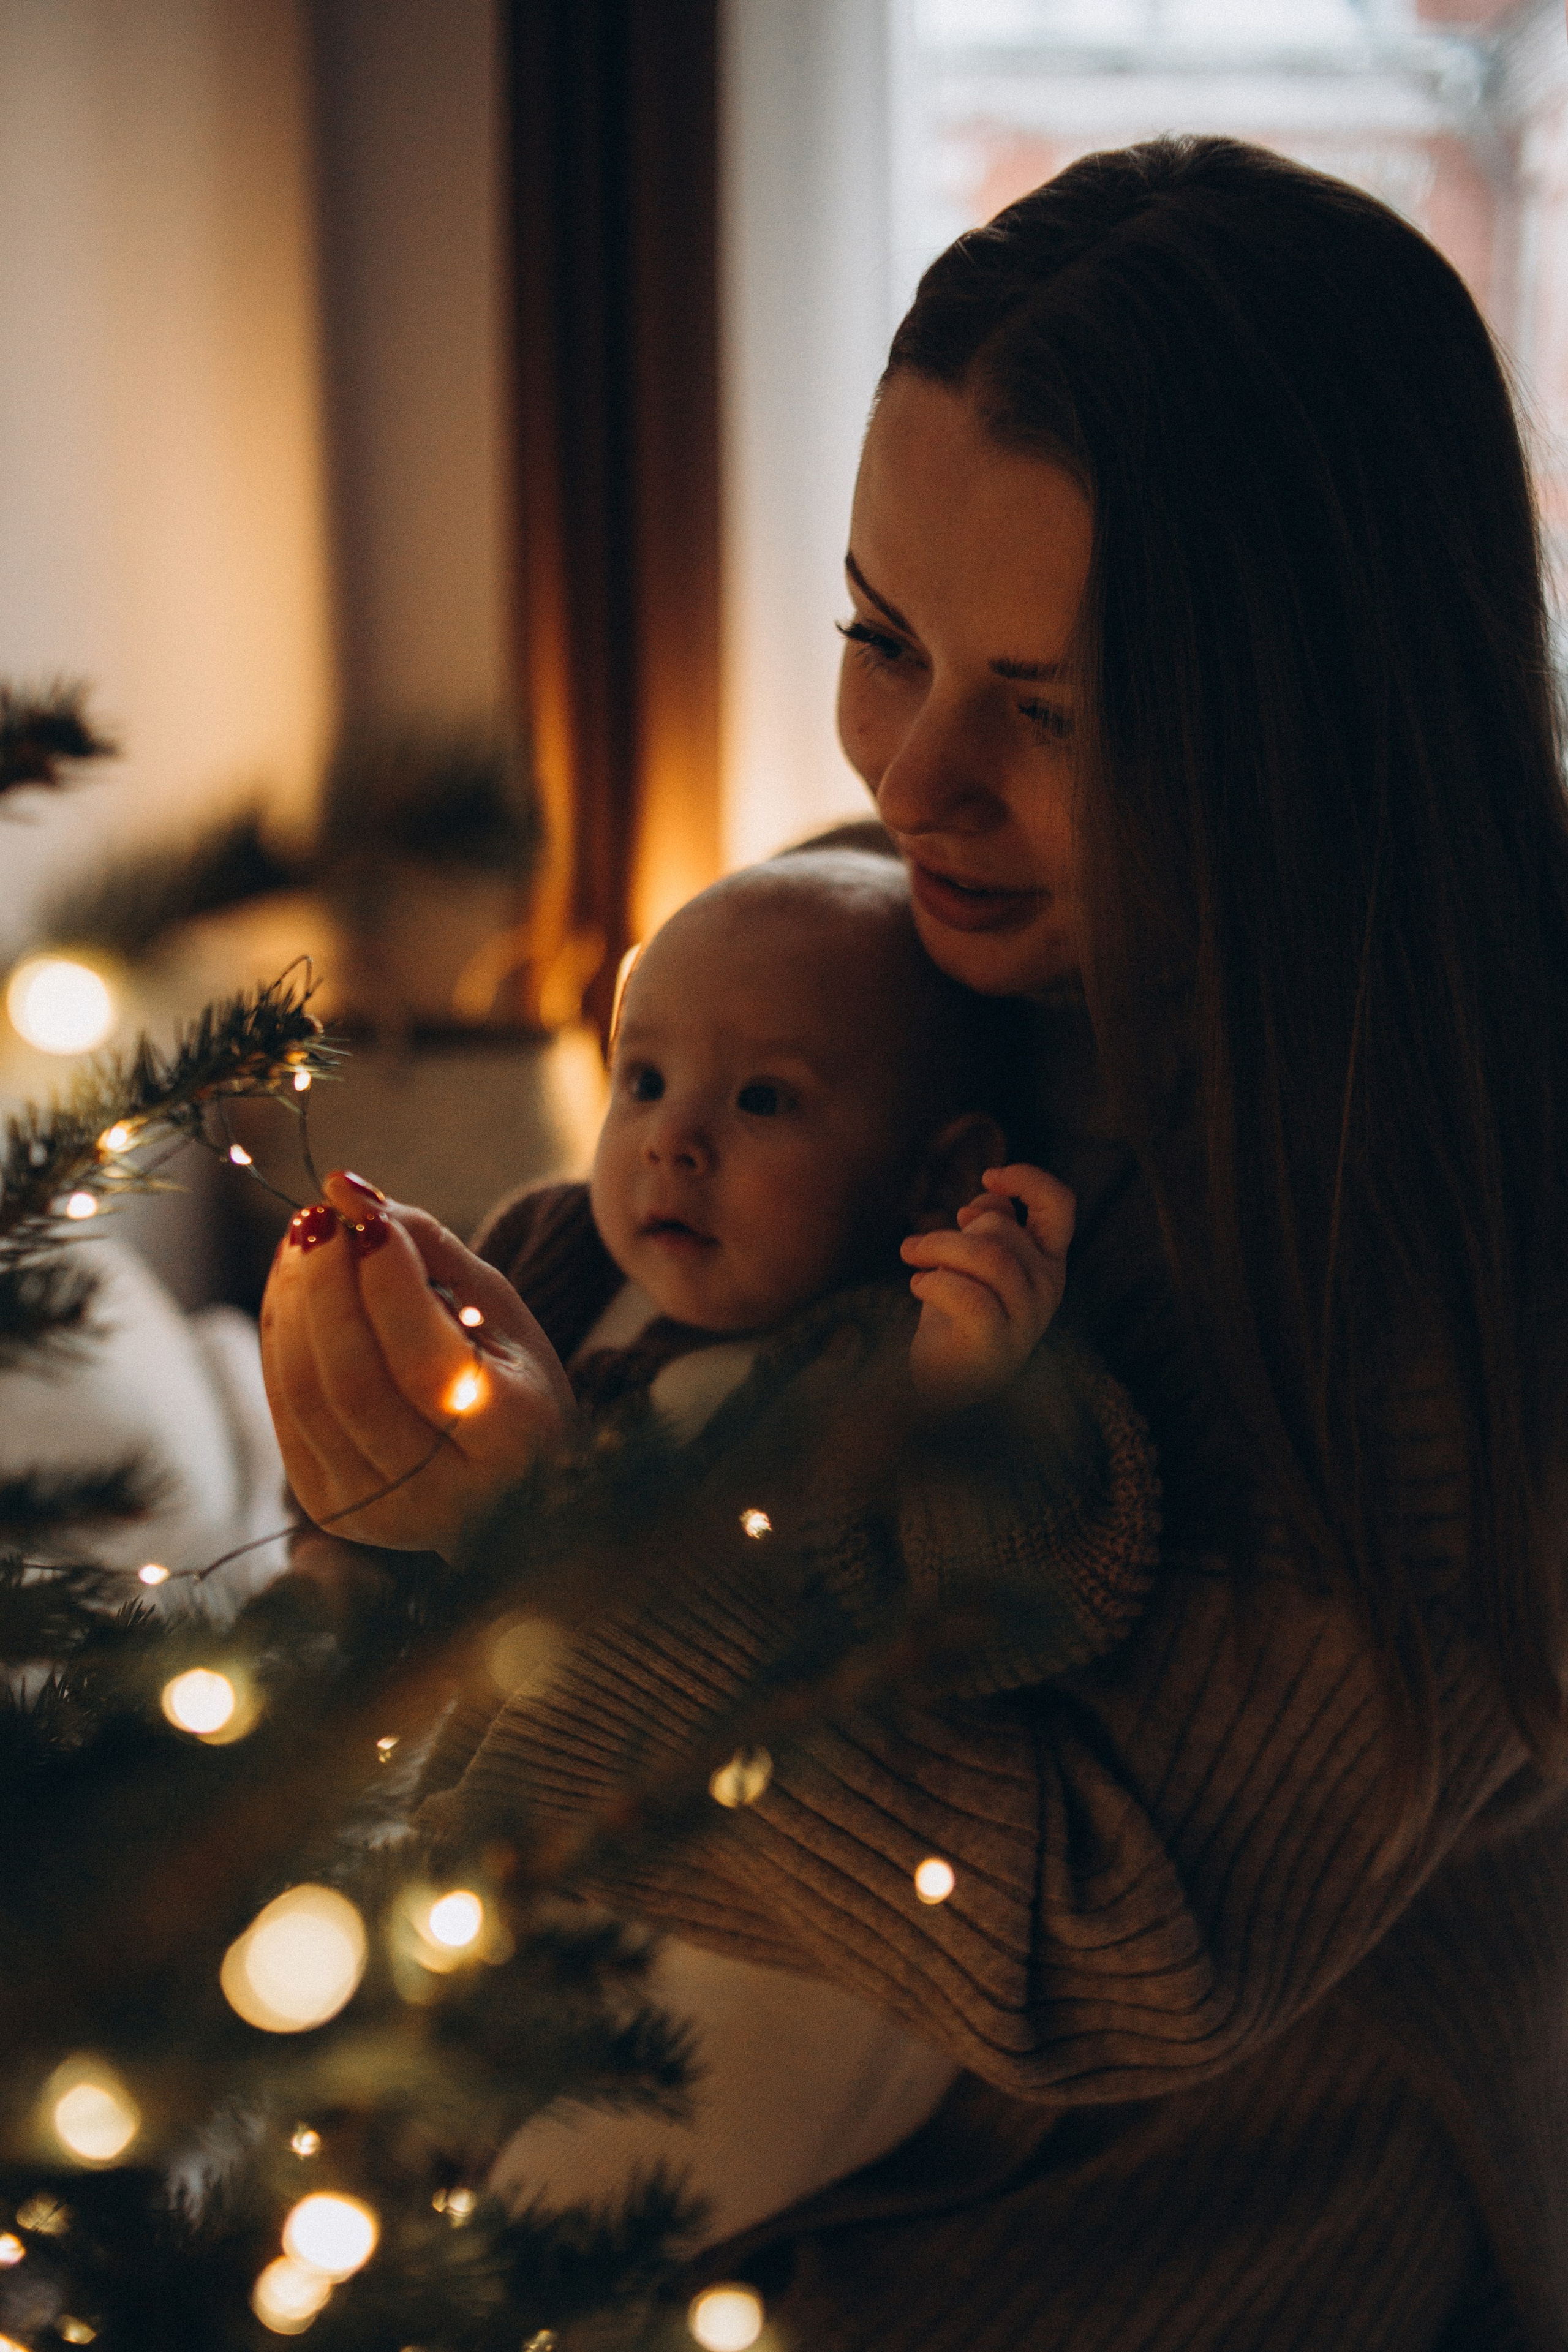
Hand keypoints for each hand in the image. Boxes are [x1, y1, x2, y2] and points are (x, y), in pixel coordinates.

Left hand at [260, 1173, 574, 1558]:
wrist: (510, 1485)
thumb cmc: (512, 1381)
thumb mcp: (501, 1312)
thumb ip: (434, 1249)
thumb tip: (347, 1189)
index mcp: (513, 1443)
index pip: (428, 1363)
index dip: (390, 1284)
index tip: (369, 1215)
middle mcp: (447, 1494)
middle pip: (355, 1383)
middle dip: (326, 1287)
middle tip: (319, 1216)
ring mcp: (380, 1512)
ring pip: (308, 1397)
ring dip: (292, 1304)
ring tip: (303, 1237)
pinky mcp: (332, 1507)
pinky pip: (286, 1410)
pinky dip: (279, 1336)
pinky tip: (291, 1284)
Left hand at [900, 1163, 1074, 1407]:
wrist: (945, 1383)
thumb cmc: (958, 1315)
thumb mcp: (975, 1261)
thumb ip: (987, 1226)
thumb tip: (981, 1204)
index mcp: (1047, 1260)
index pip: (1060, 1204)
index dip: (1028, 1179)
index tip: (987, 1177)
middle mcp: (1048, 1286)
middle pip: (1000, 1228)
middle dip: (949, 1230)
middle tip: (915, 1247)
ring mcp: (1029, 1317)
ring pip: (987, 1255)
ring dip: (936, 1248)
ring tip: (910, 1257)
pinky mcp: (1000, 1343)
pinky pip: (969, 1296)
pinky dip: (934, 1284)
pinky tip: (918, 1287)